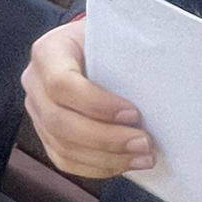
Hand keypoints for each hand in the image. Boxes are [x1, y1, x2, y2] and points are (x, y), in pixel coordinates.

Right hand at [22, 19, 153, 179]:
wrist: (93, 49)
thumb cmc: (110, 42)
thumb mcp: (115, 34)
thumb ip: (129, 50)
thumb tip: (167, 75)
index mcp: (48, 52)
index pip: (60, 83)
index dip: (96, 104)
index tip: (134, 113)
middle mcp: (34, 83)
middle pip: (59, 121)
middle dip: (105, 139)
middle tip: (144, 143)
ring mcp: (37, 111)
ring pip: (62, 146)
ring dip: (106, 158)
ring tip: (142, 157)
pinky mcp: (45, 134)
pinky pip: (65, 161)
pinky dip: (97, 168)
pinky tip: (124, 164)